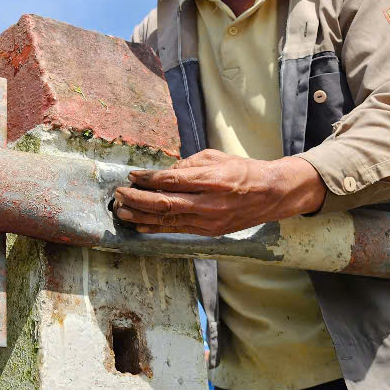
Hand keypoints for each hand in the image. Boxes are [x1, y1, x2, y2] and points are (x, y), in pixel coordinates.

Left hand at [113, 150, 324, 235]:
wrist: (270, 195)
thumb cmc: (242, 171)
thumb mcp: (215, 157)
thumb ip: (188, 164)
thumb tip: (164, 171)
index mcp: (210, 179)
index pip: (171, 180)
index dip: (147, 179)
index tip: (132, 176)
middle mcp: (208, 202)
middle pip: (163, 203)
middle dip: (136, 199)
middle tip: (118, 194)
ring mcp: (208, 220)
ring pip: (166, 220)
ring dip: (140, 216)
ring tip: (120, 211)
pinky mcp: (208, 231)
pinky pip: (176, 230)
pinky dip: (155, 228)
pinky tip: (139, 225)